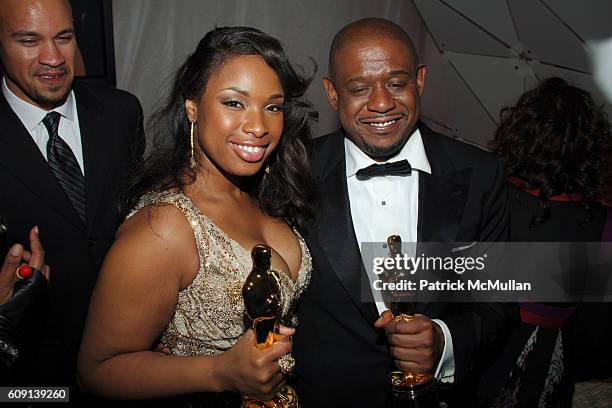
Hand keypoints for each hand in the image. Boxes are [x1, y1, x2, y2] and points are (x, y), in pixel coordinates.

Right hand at [0, 227, 49, 347]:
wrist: (6, 330)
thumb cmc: (3, 308)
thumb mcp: (2, 284)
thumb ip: (10, 265)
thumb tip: (18, 247)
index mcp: (35, 279)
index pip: (38, 254)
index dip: (35, 240)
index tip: (34, 230)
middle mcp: (42, 284)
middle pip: (39, 261)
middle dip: (28, 255)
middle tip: (14, 258)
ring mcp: (42, 290)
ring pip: (40, 270)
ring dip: (29, 265)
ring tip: (14, 271)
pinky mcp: (40, 296)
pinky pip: (39, 279)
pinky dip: (30, 274)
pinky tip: (18, 280)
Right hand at [215, 325, 294, 400]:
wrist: (224, 374)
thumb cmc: (237, 354)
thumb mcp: (250, 337)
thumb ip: (272, 331)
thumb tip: (291, 331)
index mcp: (260, 359)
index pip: (286, 348)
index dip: (283, 343)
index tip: (278, 343)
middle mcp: (264, 375)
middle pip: (286, 360)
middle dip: (281, 355)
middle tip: (270, 354)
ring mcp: (266, 387)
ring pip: (285, 372)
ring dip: (279, 367)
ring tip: (267, 364)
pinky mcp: (267, 395)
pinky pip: (281, 383)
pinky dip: (276, 378)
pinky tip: (266, 373)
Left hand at [375, 310, 443, 373]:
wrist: (439, 342)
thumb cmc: (422, 329)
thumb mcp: (410, 318)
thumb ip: (391, 317)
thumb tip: (378, 323)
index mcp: (424, 325)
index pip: (398, 327)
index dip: (390, 326)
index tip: (391, 327)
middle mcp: (426, 340)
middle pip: (396, 340)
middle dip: (392, 337)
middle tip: (396, 336)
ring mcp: (426, 355)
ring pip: (397, 353)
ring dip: (395, 349)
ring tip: (400, 345)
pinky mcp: (424, 367)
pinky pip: (401, 365)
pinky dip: (399, 360)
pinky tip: (404, 355)